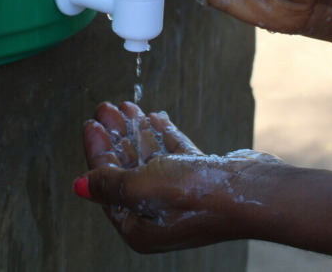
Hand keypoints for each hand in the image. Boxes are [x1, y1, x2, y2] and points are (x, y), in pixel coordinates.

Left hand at [75, 102, 282, 252]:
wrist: (253, 192)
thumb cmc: (197, 195)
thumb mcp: (141, 187)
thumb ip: (108, 184)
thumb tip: (78, 187)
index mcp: (138, 226)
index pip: (107, 185)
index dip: (97, 151)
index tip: (92, 123)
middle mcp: (157, 215)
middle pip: (126, 169)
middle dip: (116, 136)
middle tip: (106, 107)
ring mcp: (180, 198)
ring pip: (150, 160)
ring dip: (137, 131)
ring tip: (127, 105)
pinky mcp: (200, 180)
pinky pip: (174, 156)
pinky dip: (163, 137)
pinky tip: (154, 117)